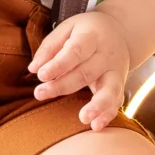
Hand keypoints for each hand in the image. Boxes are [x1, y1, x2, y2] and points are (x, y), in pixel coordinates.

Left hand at [30, 9, 132, 129]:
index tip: (41, 75)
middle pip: (86, 72)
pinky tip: (96, 126)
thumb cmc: (86, 31)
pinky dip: (108, 115)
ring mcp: (116, 71)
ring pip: (109, 89)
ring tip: (83, 119)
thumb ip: (49, 47)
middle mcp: (107, 55)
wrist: (120, 31)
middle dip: (62, 85)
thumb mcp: (67, 28)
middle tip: (39, 94)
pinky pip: (116, 101)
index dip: (59, 64)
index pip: (76, 51)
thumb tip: (34, 69)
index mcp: (92, 36)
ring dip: (97, 106)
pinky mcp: (120, 85)